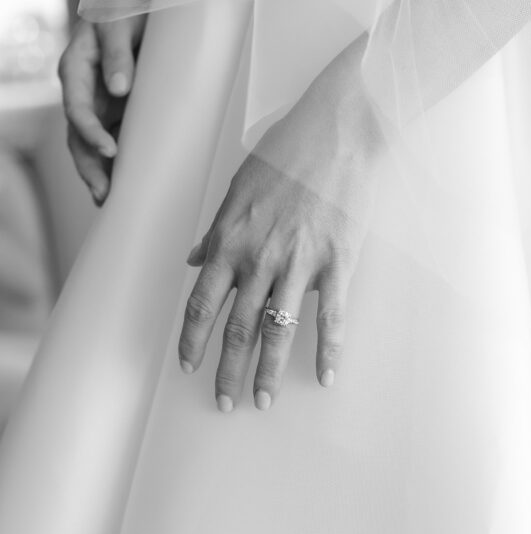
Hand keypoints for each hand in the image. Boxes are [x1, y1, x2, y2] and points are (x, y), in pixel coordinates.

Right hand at [58, 15, 144, 204]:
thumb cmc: (126, 5)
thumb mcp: (119, 23)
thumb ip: (117, 53)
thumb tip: (118, 89)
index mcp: (76, 69)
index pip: (77, 109)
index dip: (91, 133)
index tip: (111, 151)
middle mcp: (83, 90)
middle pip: (78, 135)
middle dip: (89, 166)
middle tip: (105, 194)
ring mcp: (98, 101)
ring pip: (90, 143)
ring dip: (98, 171)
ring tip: (110, 200)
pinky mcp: (115, 107)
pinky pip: (113, 136)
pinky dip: (116, 161)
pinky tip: (125, 184)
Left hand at [178, 61, 384, 412]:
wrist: (337, 131)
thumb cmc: (286, 152)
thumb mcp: (237, 188)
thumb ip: (216, 229)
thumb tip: (194, 257)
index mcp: (231, 239)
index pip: (202, 302)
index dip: (193, 339)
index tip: (188, 365)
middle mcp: (260, 258)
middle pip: (238, 327)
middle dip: (227, 370)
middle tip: (224, 402)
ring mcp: (300, 264)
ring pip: (278, 331)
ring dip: (267, 371)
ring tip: (262, 401)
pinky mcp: (338, 264)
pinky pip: (332, 318)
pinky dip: (328, 351)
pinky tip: (326, 377)